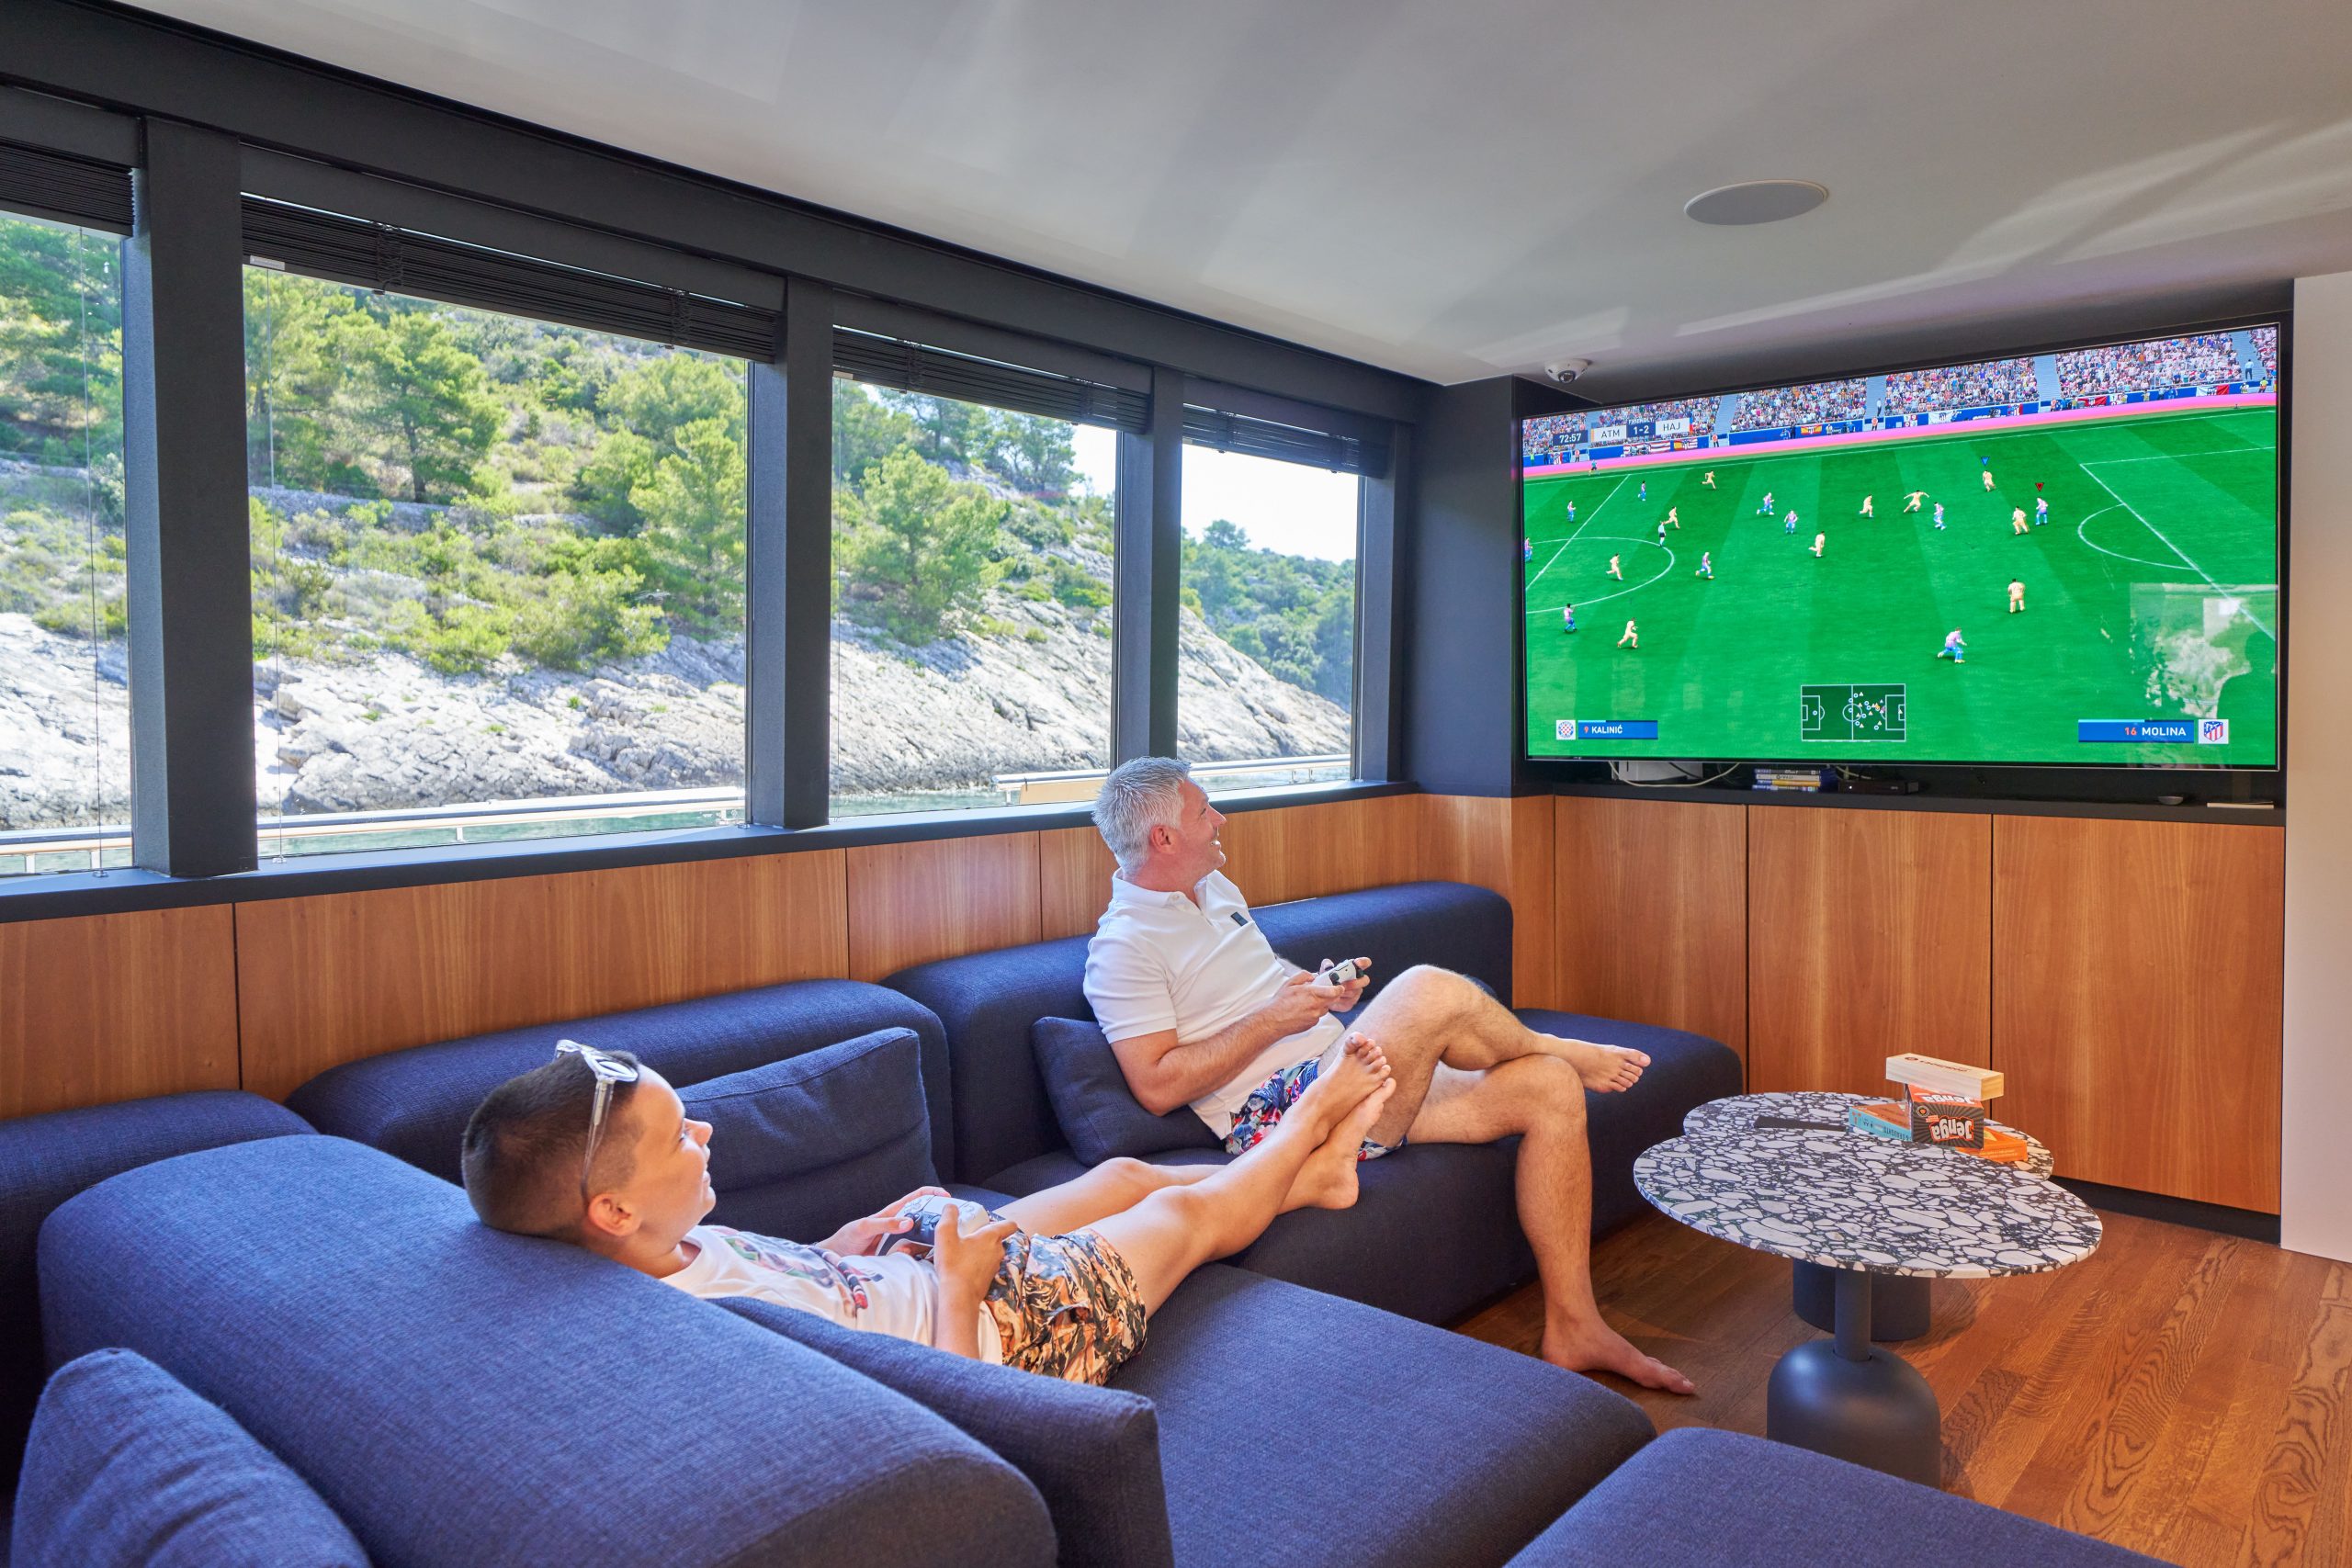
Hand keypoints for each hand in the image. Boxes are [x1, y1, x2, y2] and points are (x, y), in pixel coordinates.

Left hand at [816, 1186, 948, 1254]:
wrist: (837, 1258)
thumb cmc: (847, 1238)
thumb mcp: (865, 1228)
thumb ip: (886, 1224)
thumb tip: (909, 1221)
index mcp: (892, 1212)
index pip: (917, 1197)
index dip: (932, 1194)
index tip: (946, 1198)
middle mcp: (898, 1225)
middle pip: (924, 1218)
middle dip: (938, 1220)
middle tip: (949, 1227)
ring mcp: (898, 1240)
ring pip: (921, 1238)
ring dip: (928, 1241)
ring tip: (934, 1247)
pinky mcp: (896, 1254)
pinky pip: (912, 1253)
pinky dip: (918, 1255)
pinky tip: (919, 1259)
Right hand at [932, 1206, 1017, 1306]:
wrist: (959, 1297)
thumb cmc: (954, 1264)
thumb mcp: (945, 1235)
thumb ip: (949, 1216)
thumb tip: (951, 1206)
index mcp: (991, 1237)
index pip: (1009, 1225)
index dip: (1004, 1222)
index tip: (991, 1222)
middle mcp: (998, 1250)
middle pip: (997, 1238)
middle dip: (984, 1236)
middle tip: (967, 1236)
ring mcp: (995, 1266)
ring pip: (991, 1253)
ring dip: (980, 1251)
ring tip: (963, 1252)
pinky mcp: (989, 1279)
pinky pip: (986, 1266)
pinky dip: (978, 1264)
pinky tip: (963, 1267)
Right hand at [1259, 970, 1341, 1035]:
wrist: (1273, 1021)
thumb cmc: (1280, 1003)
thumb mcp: (1289, 983)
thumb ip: (1303, 976)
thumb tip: (1312, 976)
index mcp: (1311, 994)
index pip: (1333, 991)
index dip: (1339, 988)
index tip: (1339, 987)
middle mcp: (1315, 1006)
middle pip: (1332, 1000)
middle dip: (1330, 995)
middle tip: (1321, 991)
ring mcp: (1315, 1016)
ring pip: (1325, 1008)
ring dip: (1321, 1003)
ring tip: (1308, 1001)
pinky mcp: (1312, 1024)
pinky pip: (1318, 1016)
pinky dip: (1315, 1012)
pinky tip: (1304, 1010)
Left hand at [1317, 955, 1371, 1012]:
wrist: (1324, 994)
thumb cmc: (1328, 979)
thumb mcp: (1325, 970)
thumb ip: (1326, 965)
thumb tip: (1328, 965)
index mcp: (1354, 970)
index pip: (1364, 963)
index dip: (1363, 962)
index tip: (1357, 962)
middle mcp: (1359, 981)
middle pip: (1365, 980)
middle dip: (1354, 982)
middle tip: (1342, 984)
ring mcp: (1356, 993)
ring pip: (1354, 993)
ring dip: (1343, 992)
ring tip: (1333, 991)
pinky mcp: (1351, 1003)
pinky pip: (1347, 1002)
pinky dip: (1339, 999)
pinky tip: (1332, 998)